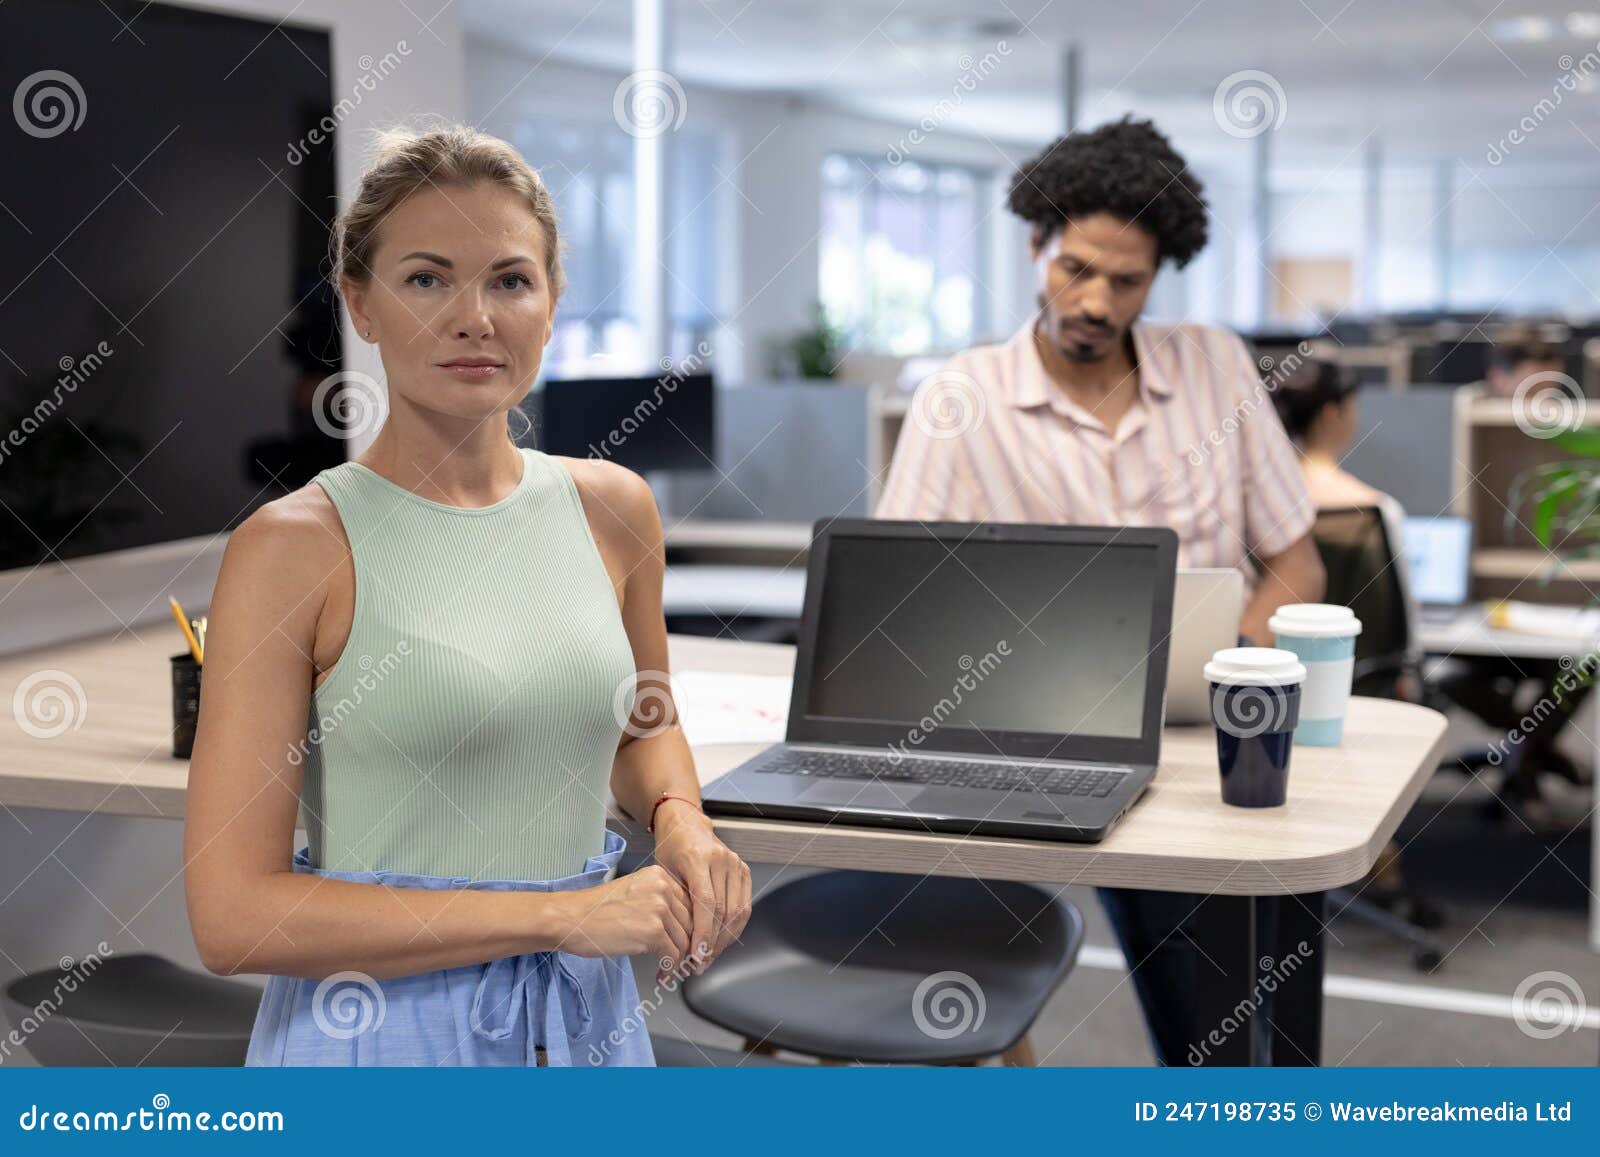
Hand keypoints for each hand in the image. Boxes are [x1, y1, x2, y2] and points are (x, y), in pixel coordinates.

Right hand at [556, 865, 693, 976]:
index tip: (691, 942)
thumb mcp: (634, 892)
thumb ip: (660, 901)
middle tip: (684, 961)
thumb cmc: (596, 910)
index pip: (690, 903)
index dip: (693, 927)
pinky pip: (673, 957)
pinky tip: (662, 976)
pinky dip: (670, 970)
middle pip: (691, 922)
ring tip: (671, 971)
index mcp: (659, 876)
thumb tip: (683, 925)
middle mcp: (663, 888)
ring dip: (680, 961)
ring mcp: (659, 909)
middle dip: (689, 946)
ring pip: (685, 941)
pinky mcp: (653, 932)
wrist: (571, 919)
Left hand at [651, 803, 751, 975]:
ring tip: (709, 957)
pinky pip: (744, 906)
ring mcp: (736, 864)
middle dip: (712, 943)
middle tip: (699, 964)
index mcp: (698, 858)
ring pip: (737, 912)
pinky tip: (721, 941)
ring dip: (724, 940)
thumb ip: (674, 903)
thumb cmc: (670, 848)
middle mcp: (722, 859)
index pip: (706, 903)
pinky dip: (734, 928)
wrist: (686, 824)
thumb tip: (675, 943)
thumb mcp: (663, 872)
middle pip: (724, 911)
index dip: (703, 933)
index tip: (696, 955)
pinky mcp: (744, 870)